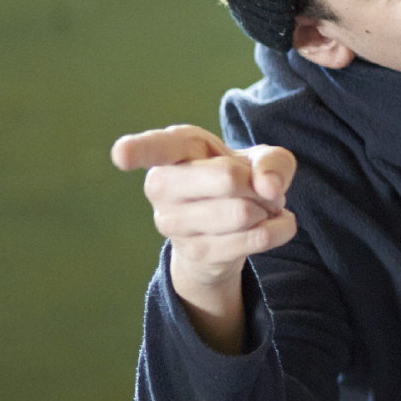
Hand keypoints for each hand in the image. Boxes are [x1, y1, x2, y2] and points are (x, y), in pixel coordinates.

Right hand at [111, 125, 297, 353]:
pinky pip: (256, 238)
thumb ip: (272, 162)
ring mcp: (172, 223)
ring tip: (258, 206)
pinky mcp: (194, 252)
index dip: (137, 150)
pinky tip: (271, 224)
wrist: (224, 230)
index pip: (153, 147)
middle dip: (260, 182)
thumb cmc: (236, 178)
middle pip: (228, 178)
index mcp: (174, 148)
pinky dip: (278, 229)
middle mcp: (162, 185)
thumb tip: (269, 187)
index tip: (122, 155)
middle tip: (256, 186)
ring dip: (268, 209)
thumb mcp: (260, 158)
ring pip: (244, 212)